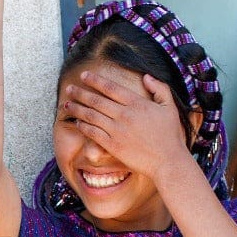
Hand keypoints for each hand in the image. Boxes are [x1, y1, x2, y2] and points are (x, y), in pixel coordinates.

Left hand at [63, 68, 191, 180]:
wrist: (167, 161)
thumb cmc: (170, 135)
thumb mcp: (169, 107)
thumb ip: (159, 89)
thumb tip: (146, 76)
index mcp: (138, 103)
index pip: (111, 88)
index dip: (95, 80)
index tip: (84, 75)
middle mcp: (125, 115)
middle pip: (97, 100)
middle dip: (80, 93)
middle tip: (69, 88)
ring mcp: (117, 130)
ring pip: (92, 116)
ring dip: (77, 109)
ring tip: (66, 104)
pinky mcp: (113, 145)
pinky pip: (93, 133)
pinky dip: (83, 126)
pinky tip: (76, 122)